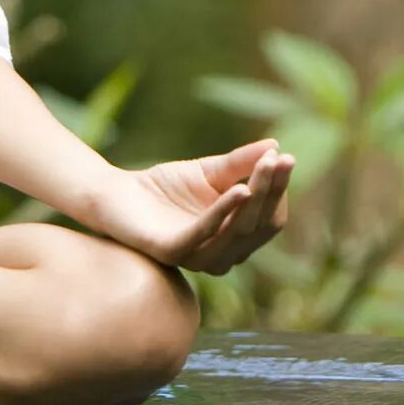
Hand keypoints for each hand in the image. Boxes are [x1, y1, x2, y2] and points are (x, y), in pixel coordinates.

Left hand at [88, 137, 293, 274]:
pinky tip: (239, 190)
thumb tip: (276, 146)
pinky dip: (224, 212)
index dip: (279, 189)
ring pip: (238, 232)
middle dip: (271, 190)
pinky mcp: (173, 252)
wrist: (117, 194)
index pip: (270, 218)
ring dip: (255, 198)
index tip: (285, 157)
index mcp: (235, 239)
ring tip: (265, 168)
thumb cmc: (166, 187)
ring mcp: (198, 258)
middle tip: (280, 159)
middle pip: (259, 225)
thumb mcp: (211, 172)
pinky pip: (205, 234)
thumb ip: (241, 163)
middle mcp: (223, 256)